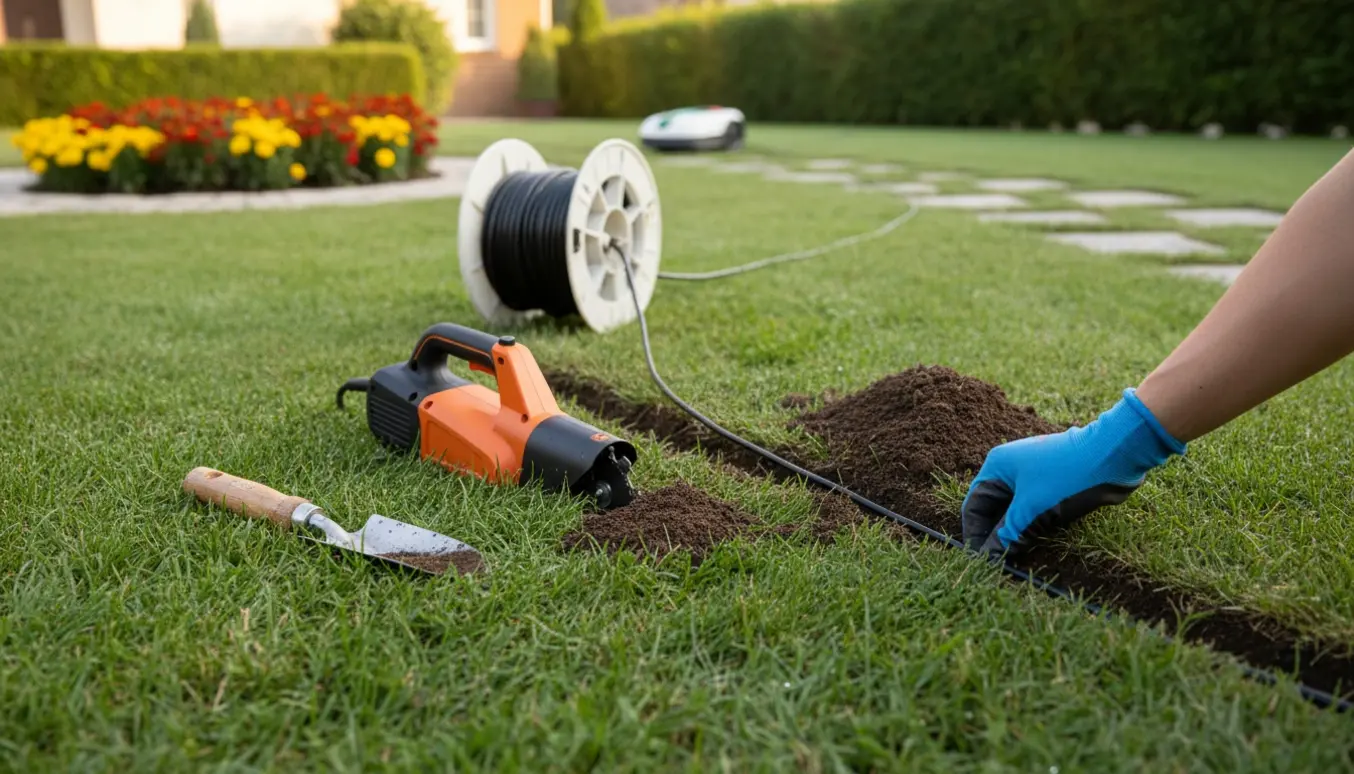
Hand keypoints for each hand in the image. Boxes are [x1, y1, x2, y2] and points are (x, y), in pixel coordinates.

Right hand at [961, 388, 1186, 556]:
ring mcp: (1032, 476)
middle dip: (994, 536)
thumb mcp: (1032, 510)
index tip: (979, 560)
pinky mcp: (1051, 485)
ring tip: (1014, 558)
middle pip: (993, 509)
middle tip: (997, 563)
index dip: (974, 534)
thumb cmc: (1068, 477)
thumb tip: (988, 558)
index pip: (974, 505)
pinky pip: (1032, 510)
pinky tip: (1032, 544)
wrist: (1115, 456)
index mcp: (998, 466)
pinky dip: (1030, 527)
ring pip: (1014, 511)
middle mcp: (1011, 469)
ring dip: (1013, 534)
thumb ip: (1007, 535)